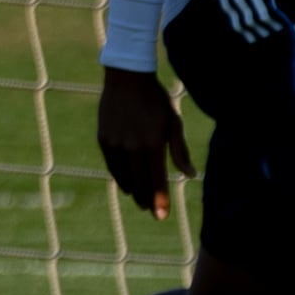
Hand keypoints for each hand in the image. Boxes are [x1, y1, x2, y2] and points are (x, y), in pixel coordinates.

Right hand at [95, 64, 184, 218]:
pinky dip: (120, 177)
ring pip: (123, 177)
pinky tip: (127, 183)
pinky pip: (112, 165)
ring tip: (140, 200)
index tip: (161, 216)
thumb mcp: (173, 123)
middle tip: (152, 211)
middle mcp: (131, 147)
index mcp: (152, 144)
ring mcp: (115, 144)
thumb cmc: (156, 100)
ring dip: (133, 191)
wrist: (127, 79)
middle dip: (146, 200)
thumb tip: (191, 175)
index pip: (156, 180)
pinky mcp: (103, 139)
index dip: (159, 200)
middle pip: (139, 183)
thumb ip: (179, 151)